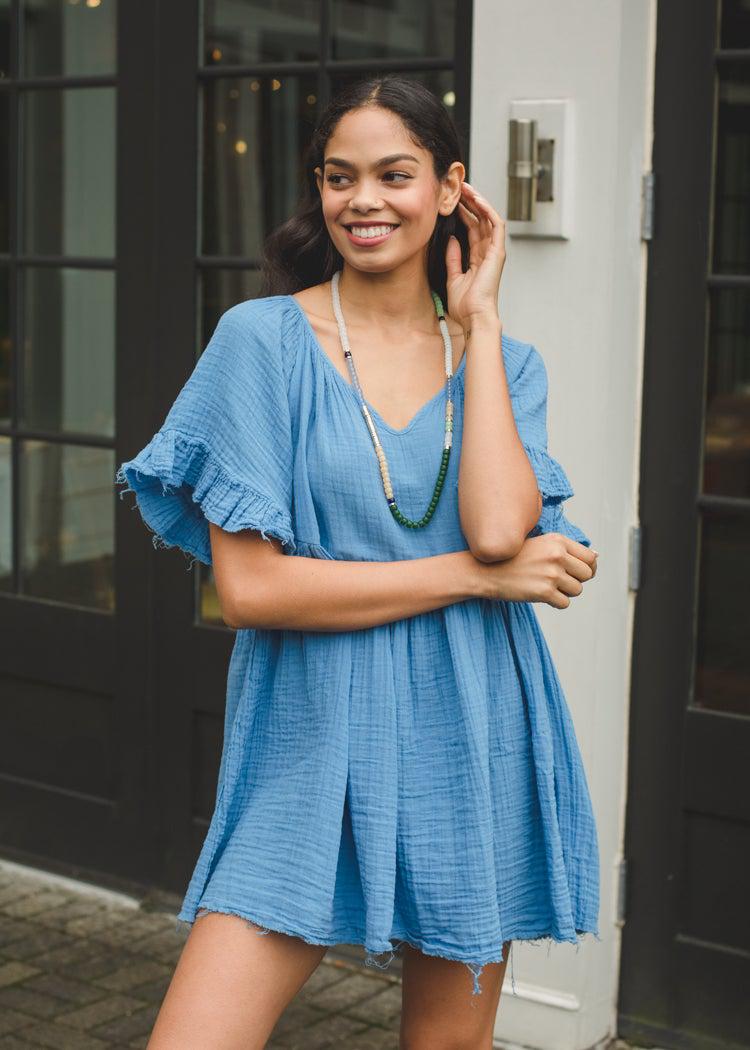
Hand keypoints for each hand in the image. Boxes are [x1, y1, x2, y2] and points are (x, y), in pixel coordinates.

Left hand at [444, 182, 505, 330]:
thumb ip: (453, 258)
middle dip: (470, 202)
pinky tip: (477, 200)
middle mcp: (488, 252)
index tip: (452, 201)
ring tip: (466, 188)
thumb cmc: (465, 305)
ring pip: (488, 218)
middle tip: (458, 188)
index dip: (463, 213)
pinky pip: (495, 225)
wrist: (474, 317)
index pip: (472, 229)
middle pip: (480, 220)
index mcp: (478, 258)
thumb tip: (451, 239)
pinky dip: (487, 210)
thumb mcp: (453, 277)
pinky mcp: (498, 252)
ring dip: (478, 202)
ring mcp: (494, 251)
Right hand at [473, 534, 597, 608]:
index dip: (588, 568)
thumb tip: (596, 556)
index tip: (578, 573)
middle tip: (559, 582)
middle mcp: (557, 555)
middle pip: (587, 575)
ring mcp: (551, 574)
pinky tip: (541, 595)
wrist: (486, 570)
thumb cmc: (514, 558)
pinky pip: (564, 603)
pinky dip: (556, 603)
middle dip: (576, 581)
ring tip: (547, 587)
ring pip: (577, 590)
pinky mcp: (544, 592)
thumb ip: (566, 550)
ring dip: (565, 592)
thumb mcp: (540, 544)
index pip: (590, 558)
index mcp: (558, 541)